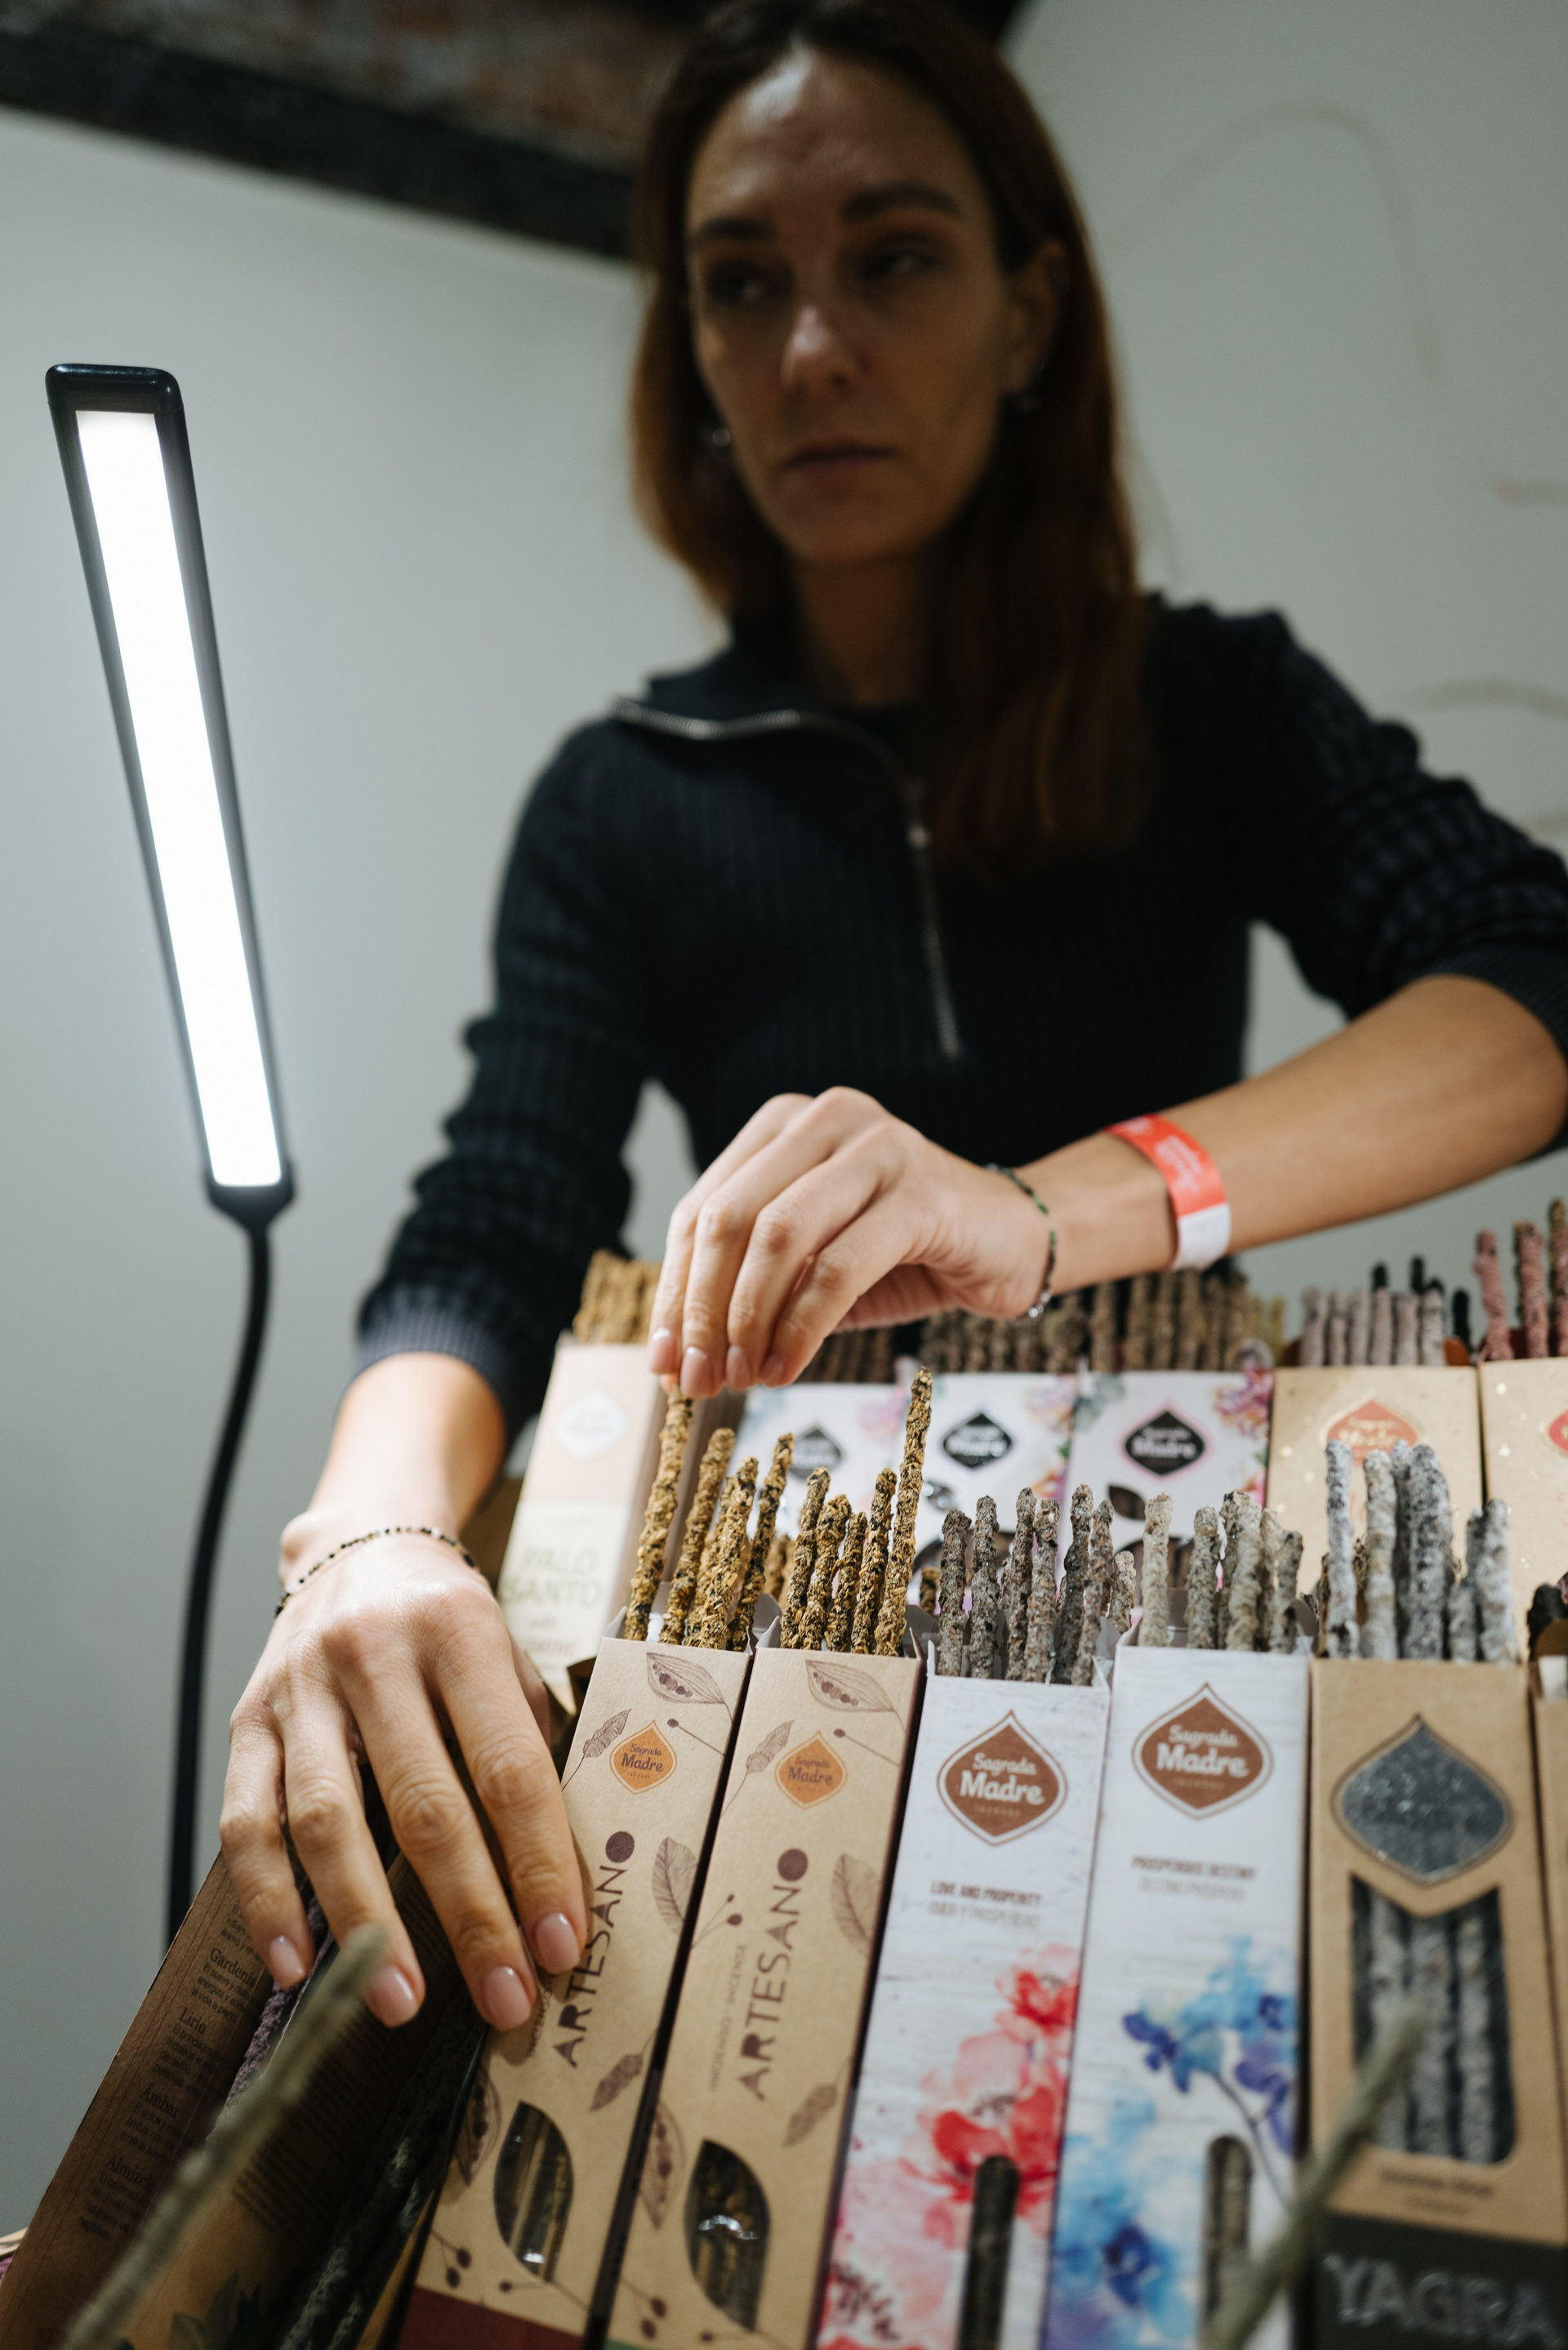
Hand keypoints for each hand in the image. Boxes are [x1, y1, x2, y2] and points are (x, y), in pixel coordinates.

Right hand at [221, 1516, 585, 2029]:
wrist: (358, 1544)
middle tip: (503, 1998)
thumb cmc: (451, 1623)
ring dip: (367, 1925)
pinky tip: (297, 1965)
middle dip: (470, 1916)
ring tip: (399, 2003)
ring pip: (327, 1822)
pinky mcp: (246, 1721)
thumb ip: (532, 1745)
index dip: (540, 1862)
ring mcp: (302, 1689)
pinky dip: (267, 1903)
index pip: (510, 1767)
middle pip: (424, 1805)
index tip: (563, 1944)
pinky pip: (246, 1824)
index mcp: (461, 1631)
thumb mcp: (509, 1657)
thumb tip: (570, 1876)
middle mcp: (376, 1654)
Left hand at [646, 1088, 1051, 1395]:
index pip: (702, 1209)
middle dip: (703, 1309)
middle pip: (729, 1218)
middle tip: (698, 1377)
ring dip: (749, 1320)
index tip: (665, 1360)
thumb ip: (751, 1289)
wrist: (1013, 1242)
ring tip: (743, 1377)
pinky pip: (840, 1266)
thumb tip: (679, 1355)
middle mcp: (826, 1120)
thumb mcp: (810, 1267)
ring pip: (778, 1236)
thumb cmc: (903, 1253)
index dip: (675, 1289)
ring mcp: (877, 1147)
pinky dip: (802, 1327)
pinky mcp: (921, 1192)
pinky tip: (788, 1367)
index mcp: (785, 1126)